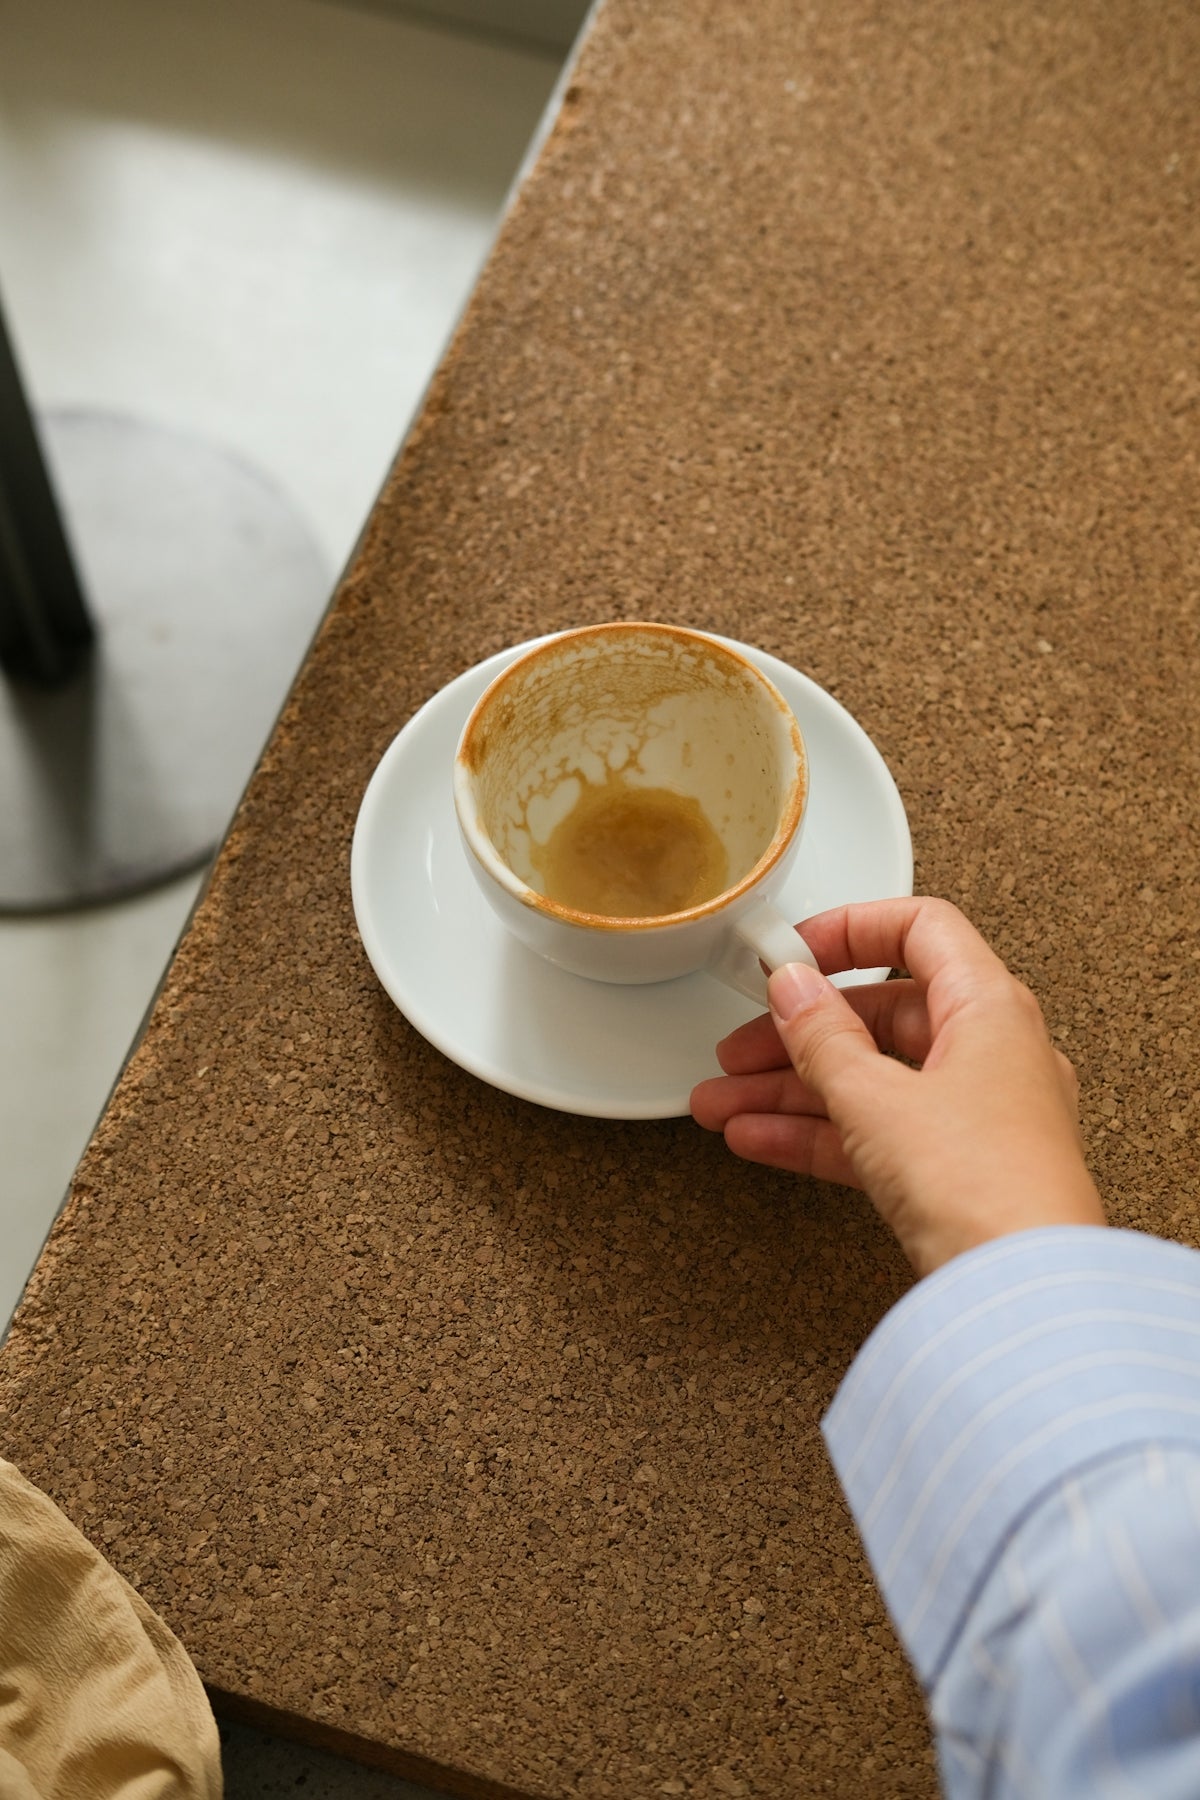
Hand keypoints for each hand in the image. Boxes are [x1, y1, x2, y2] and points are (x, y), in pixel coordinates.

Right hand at [691, 897, 1104, 1277]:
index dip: (849, 929)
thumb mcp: (876, 1098)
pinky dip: (816, 1134)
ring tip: (723, 1101)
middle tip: (743, 1043)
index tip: (793, 952)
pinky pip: (874, 1135)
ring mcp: (976, 1116)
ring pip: (870, 1080)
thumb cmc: (987, 1187)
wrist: (1022, 1295)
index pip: (919, 930)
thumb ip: (822, 1038)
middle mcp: (991, 1054)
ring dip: (791, 1090)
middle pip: (881, 1015)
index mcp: (990, 1008)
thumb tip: (794, 990)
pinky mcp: (957, 1173)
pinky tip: (758, 1138)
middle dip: (798, 1033)